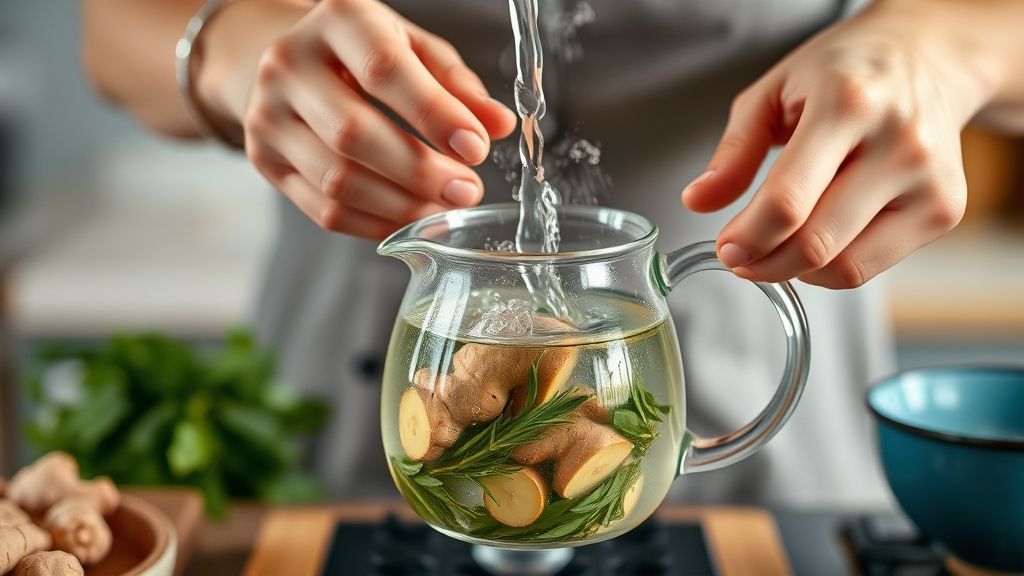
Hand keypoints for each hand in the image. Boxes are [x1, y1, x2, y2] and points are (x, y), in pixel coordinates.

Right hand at [197, 0, 515, 238]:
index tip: (476, 148)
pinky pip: (322, 210)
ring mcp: (267, 115)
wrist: (290, 61)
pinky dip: (374, 223)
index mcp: (338, 20)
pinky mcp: (263, 160)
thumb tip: (499, 126)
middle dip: (419, 171)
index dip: (434, 115)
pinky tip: (410, 219)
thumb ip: (457, 85)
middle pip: (353, 134)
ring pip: (336, 180)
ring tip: (443, 207)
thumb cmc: (363, 52)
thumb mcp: (414, 49)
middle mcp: (289, 63)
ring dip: (400, 205)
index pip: (384, 70)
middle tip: (467, 190)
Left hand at [681, 1, 994, 288]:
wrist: (927, 59)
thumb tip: (698, 201)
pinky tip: (815, 244)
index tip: (725, 248)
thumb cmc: (843, 74)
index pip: (788, 200)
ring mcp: (928, 181)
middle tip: (739, 257)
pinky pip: (870, 268)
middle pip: (815, 242)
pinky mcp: (944, 210)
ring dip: (794, 272)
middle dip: (763, 262)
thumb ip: (734, 150)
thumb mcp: (773, 92)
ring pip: (843, 266)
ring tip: (773, 249)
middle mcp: (898, 143)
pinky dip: (829, 270)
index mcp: (848, 104)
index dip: (747, 238)